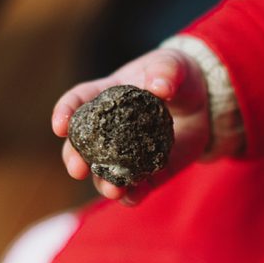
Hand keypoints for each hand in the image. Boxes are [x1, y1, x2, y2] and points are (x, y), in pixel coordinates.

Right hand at [52, 48, 209, 204]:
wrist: (204, 104)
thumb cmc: (179, 77)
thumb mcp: (174, 65)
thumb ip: (166, 71)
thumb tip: (160, 87)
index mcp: (107, 96)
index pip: (78, 102)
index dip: (65, 113)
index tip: (59, 127)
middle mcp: (110, 129)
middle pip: (82, 146)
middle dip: (74, 158)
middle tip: (77, 169)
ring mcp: (128, 154)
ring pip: (105, 173)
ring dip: (103, 184)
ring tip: (112, 189)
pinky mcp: (149, 172)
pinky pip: (136, 188)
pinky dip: (133, 195)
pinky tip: (133, 197)